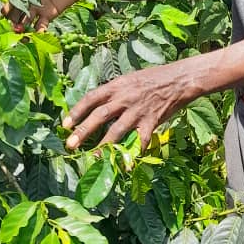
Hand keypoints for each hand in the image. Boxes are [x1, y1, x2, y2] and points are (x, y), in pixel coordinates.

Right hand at [2, 0, 91, 31]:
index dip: (6, 2)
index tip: (4, 9)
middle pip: (15, 10)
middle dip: (10, 18)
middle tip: (9, 23)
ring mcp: (38, 6)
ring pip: (24, 19)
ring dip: (20, 27)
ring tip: (19, 31)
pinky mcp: (50, 13)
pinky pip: (41, 25)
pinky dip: (38, 31)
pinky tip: (36, 34)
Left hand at [62, 62, 192, 149]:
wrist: (179, 79)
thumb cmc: (152, 78)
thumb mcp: (129, 80)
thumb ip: (113, 92)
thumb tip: (95, 106)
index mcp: (117, 86)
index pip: (91, 98)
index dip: (76, 111)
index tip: (65, 125)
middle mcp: (125, 98)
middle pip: (99, 115)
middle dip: (83, 131)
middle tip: (70, 144)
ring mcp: (138, 110)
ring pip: (117, 130)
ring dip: (103, 145)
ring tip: (92, 158)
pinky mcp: (152, 121)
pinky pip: (141, 140)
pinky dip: (133, 153)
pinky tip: (126, 165)